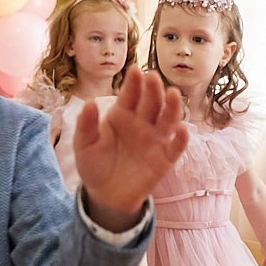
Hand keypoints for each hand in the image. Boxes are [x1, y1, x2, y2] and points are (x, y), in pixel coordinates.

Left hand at [74, 71, 189, 230]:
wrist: (105, 195)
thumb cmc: (94, 165)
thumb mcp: (84, 145)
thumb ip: (86, 125)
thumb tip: (89, 103)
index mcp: (122, 115)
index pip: (130, 95)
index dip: (134, 83)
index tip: (135, 71)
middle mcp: (142, 123)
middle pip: (151, 103)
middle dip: (153, 90)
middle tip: (153, 78)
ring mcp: (155, 140)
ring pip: (168, 120)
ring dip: (172, 107)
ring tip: (173, 94)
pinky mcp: (165, 159)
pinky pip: (176, 147)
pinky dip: (181, 139)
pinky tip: (182, 130)